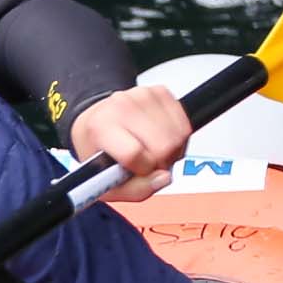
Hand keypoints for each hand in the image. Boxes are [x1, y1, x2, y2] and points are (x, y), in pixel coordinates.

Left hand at [70, 86, 193, 204]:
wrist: (98, 119)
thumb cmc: (100, 151)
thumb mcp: (105, 183)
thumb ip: (135, 190)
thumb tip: (164, 178)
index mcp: (100, 127)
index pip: (134, 153)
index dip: (144, 169)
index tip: (138, 169)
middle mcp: (120, 106)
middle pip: (163, 146)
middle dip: (161, 162)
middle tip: (148, 162)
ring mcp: (142, 95)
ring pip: (178, 136)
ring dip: (172, 151)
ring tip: (153, 151)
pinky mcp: (160, 92)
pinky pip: (184, 125)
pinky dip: (178, 138)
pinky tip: (161, 139)